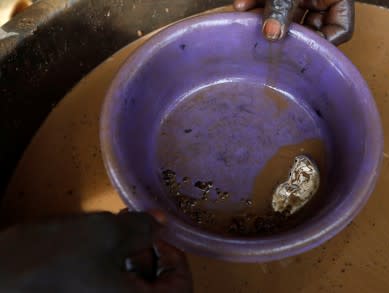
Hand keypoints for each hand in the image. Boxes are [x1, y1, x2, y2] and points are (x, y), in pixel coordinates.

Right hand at [0, 212, 191, 292]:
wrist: (3, 276)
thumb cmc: (55, 260)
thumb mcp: (108, 234)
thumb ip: (144, 228)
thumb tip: (161, 223)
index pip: (180, 288)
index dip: (176, 257)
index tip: (164, 234)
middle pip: (158, 287)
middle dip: (153, 252)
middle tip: (143, 226)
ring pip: (135, 286)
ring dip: (135, 256)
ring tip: (123, 225)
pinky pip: (114, 286)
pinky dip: (117, 264)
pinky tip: (108, 241)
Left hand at [234, 0, 353, 44]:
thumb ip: (283, 8)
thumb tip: (271, 36)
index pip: (340, 31)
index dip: (323, 45)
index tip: (299, 52)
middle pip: (309, 27)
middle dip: (285, 32)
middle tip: (268, 41)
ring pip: (287, 17)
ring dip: (265, 18)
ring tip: (248, 18)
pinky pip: (272, 3)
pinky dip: (257, 3)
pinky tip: (242, 5)